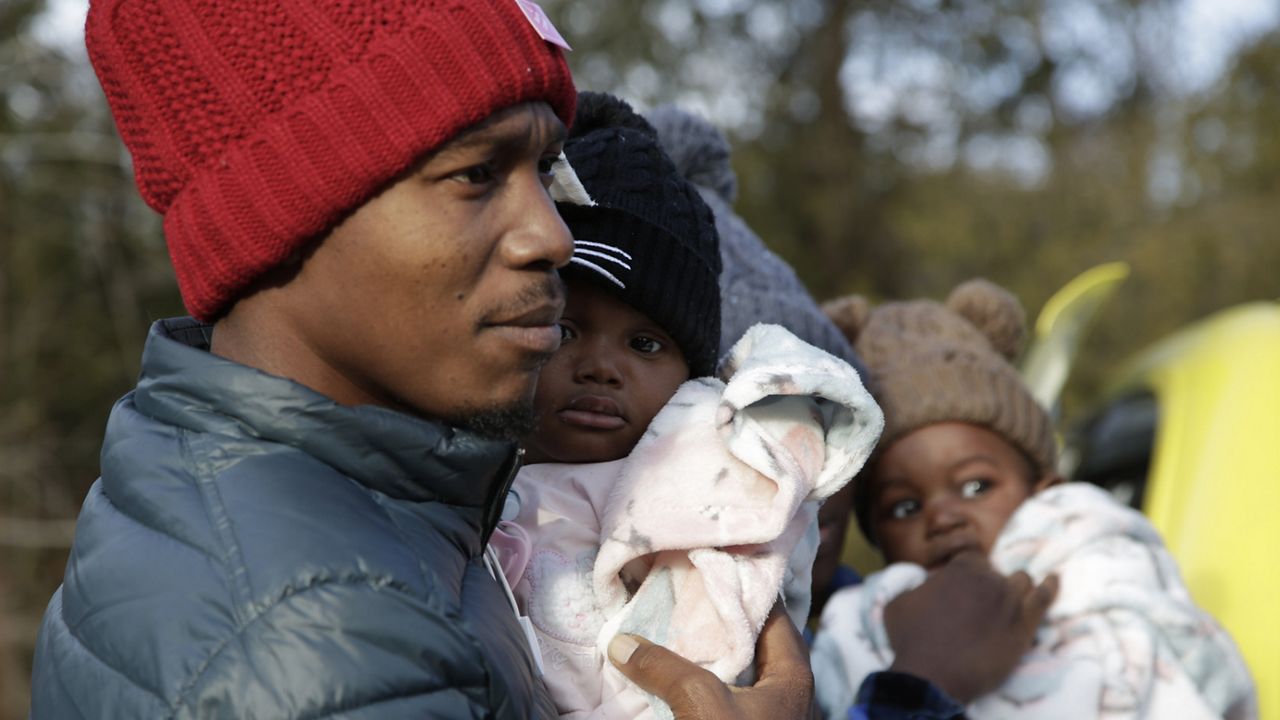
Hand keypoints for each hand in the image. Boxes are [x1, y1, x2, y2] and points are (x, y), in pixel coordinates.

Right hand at [607, 602, 814, 719]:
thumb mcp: (702, 704)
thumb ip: (664, 668)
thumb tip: (621, 642)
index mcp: (792, 674)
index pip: (772, 610)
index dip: (741, 582)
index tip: (707, 559)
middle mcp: (780, 689)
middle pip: (748, 636)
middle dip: (712, 613)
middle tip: (676, 584)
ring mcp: (756, 713)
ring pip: (728, 666)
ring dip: (697, 647)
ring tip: (661, 616)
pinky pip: (713, 692)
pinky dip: (690, 677)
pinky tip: (661, 666)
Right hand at [884, 550, 1057, 702]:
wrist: (932, 675)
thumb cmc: (912, 639)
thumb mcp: (900, 602)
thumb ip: (917, 585)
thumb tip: (925, 583)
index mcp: (961, 568)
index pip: (972, 559)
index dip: (967, 574)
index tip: (963, 589)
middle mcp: (989, 577)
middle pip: (996, 573)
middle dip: (988, 586)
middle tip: (978, 608)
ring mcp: (1010, 600)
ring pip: (1021, 582)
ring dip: (1014, 589)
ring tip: (1008, 601)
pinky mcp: (1025, 624)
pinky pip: (1044, 598)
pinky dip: (1050, 586)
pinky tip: (1054, 580)